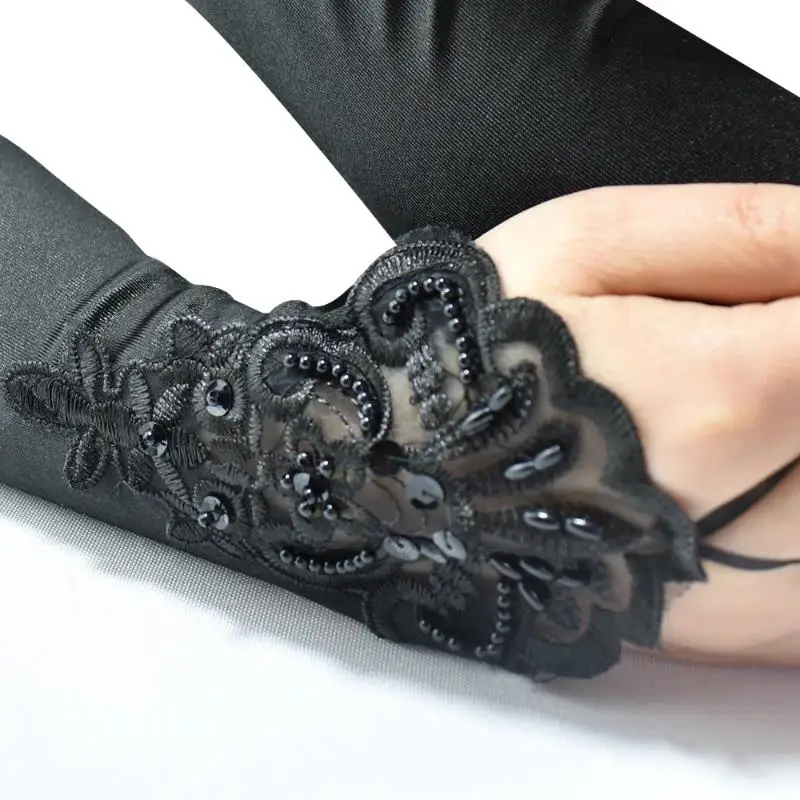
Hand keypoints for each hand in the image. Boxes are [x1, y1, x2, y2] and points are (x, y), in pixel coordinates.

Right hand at [477, 183, 799, 667]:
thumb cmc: (461, 356)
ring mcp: (729, 590)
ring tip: (720, 410)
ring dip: (797, 448)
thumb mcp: (585, 243)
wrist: (386, 462)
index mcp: (720, 394)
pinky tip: (755, 487)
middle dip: (794, 374)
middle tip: (733, 349)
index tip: (777, 289)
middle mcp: (741, 510)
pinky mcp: (709, 631)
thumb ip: (740, 228)